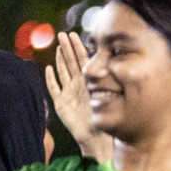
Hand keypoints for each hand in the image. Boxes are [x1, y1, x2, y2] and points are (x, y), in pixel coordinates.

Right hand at [45, 31, 113, 162]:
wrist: (97, 137)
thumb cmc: (107, 120)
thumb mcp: (111, 97)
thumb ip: (112, 83)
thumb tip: (122, 66)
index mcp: (90, 82)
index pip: (83, 61)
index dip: (79, 48)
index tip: (76, 35)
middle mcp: (78, 85)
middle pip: (71, 62)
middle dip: (67, 48)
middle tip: (63, 34)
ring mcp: (69, 92)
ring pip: (62, 71)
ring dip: (59, 59)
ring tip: (57, 46)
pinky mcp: (61, 103)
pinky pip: (54, 88)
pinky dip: (51, 79)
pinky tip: (48, 68)